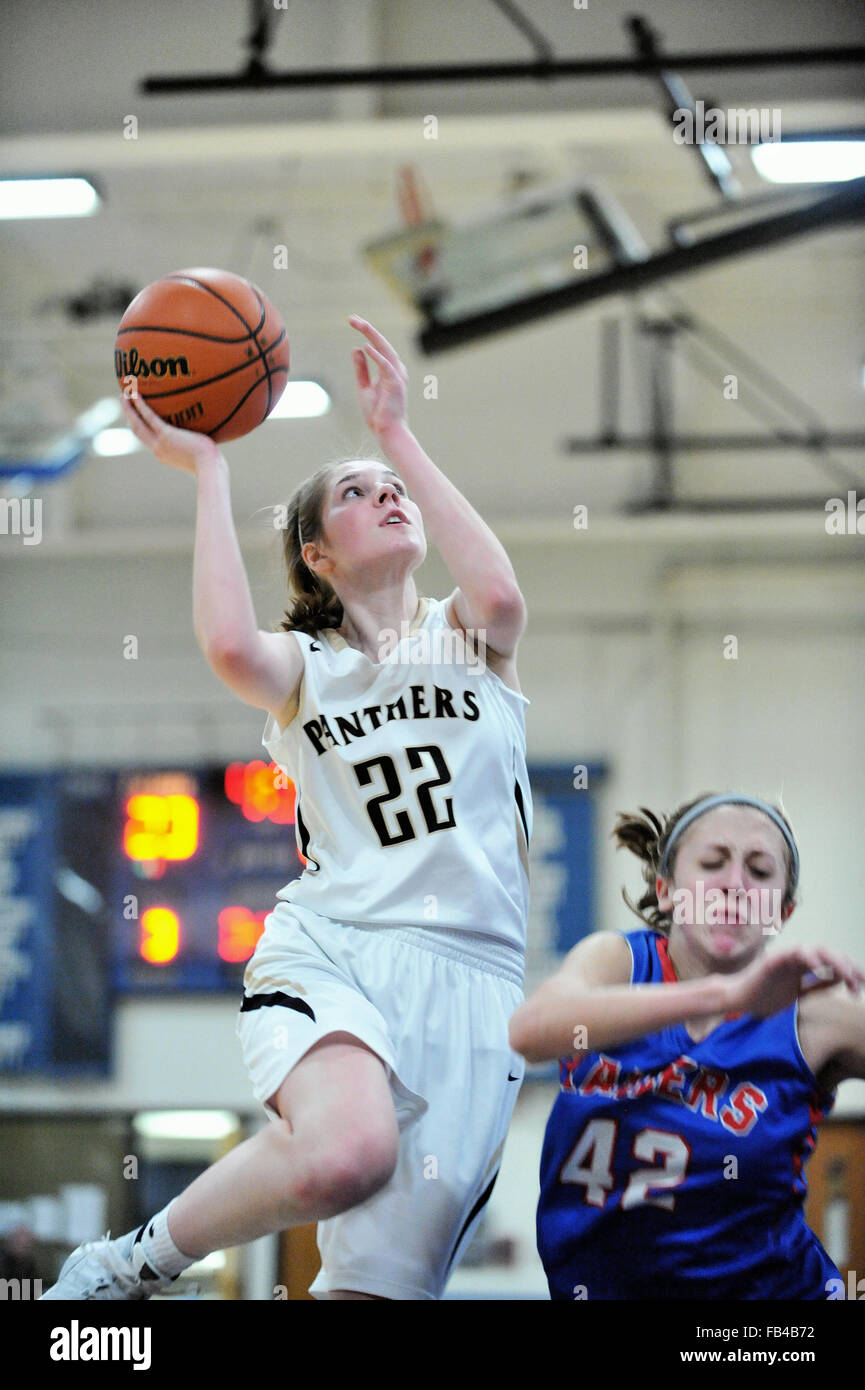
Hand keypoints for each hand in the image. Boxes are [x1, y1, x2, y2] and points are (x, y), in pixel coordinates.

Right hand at [120, 382, 221, 475]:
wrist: (210, 468)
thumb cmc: (211, 463)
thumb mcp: (201, 453)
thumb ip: (197, 443)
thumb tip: (206, 432)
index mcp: (163, 454)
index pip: (146, 439)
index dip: (138, 426)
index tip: (133, 416)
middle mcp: (158, 449)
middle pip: (136, 430)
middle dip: (128, 414)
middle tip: (123, 400)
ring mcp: (160, 443)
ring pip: (137, 423)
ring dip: (129, 408)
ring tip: (124, 393)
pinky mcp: (166, 436)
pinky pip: (149, 418)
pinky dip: (141, 406)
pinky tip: (136, 394)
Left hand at [349, 315, 407, 436]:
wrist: (387, 432)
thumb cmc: (378, 414)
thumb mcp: (364, 387)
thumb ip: (361, 369)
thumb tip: (356, 350)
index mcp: (389, 370)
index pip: (378, 346)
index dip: (366, 332)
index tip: (352, 321)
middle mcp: (396, 370)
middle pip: (382, 344)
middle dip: (367, 329)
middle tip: (352, 318)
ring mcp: (397, 377)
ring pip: (386, 350)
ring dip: (373, 336)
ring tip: (359, 325)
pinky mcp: (396, 385)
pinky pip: (386, 366)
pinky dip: (377, 356)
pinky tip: (366, 346)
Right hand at [724, 944, 864, 1019]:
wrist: (738, 1000)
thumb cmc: (764, 997)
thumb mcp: (798, 994)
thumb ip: (818, 986)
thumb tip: (842, 979)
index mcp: (802, 966)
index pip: (830, 962)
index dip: (849, 970)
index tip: (862, 984)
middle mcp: (796, 958)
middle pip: (827, 953)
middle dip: (846, 965)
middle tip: (859, 982)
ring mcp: (785, 957)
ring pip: (815, 949)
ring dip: (833, 960)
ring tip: (847, 974)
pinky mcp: (774, 959)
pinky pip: (794, 953)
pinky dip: (809, 957)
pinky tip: (820, 966)